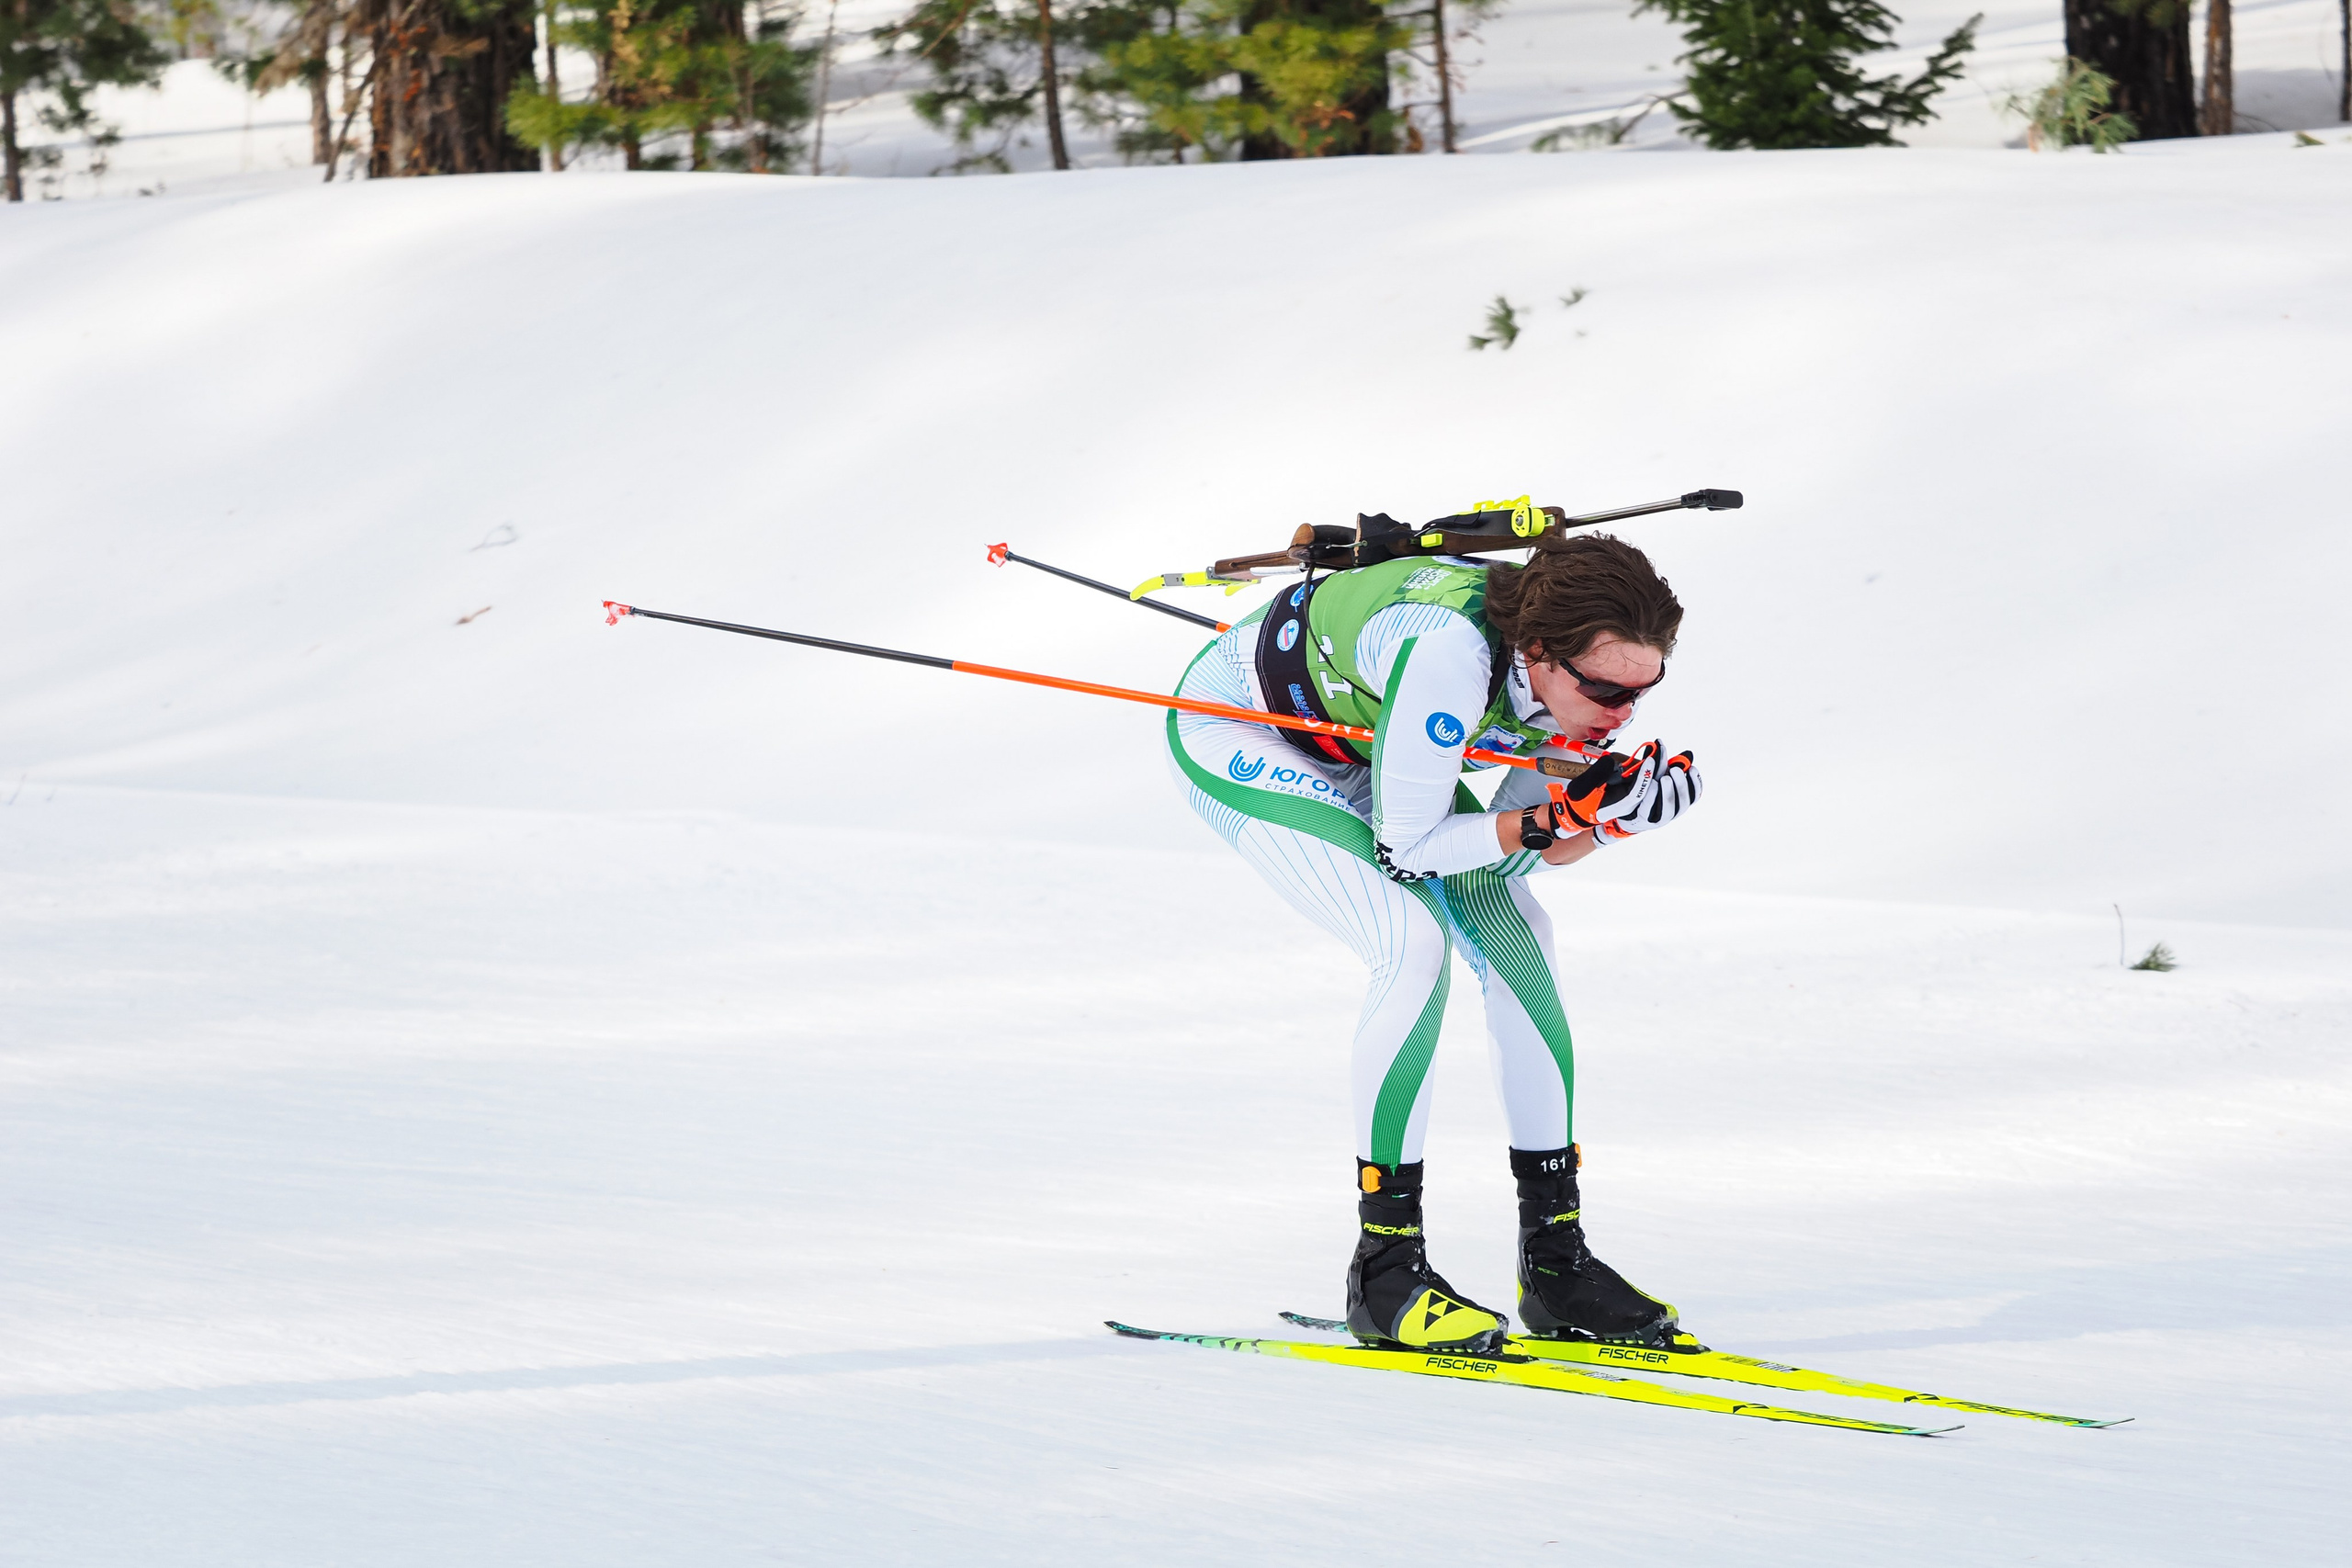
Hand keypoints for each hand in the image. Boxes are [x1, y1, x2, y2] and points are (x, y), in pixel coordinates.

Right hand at [1560, 741, 1700, 843]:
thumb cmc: (1628, 800)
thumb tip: (1643, 752)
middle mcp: (1658, 818)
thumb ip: (1633, 771)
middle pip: (1667, 807)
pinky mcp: (1681, 806)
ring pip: (1682, 804)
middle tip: (1667, 774)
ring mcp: (1672, 814)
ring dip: (1682, 785)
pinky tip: (1691, 769)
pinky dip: (1694, 783)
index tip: (1648, 764)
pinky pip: (1693, 797)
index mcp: (1641, 815)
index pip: (1644, 801)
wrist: (1636, 817)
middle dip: (1668, 789)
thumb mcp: (1625, 787)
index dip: (1646, 782)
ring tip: (1677, 770)